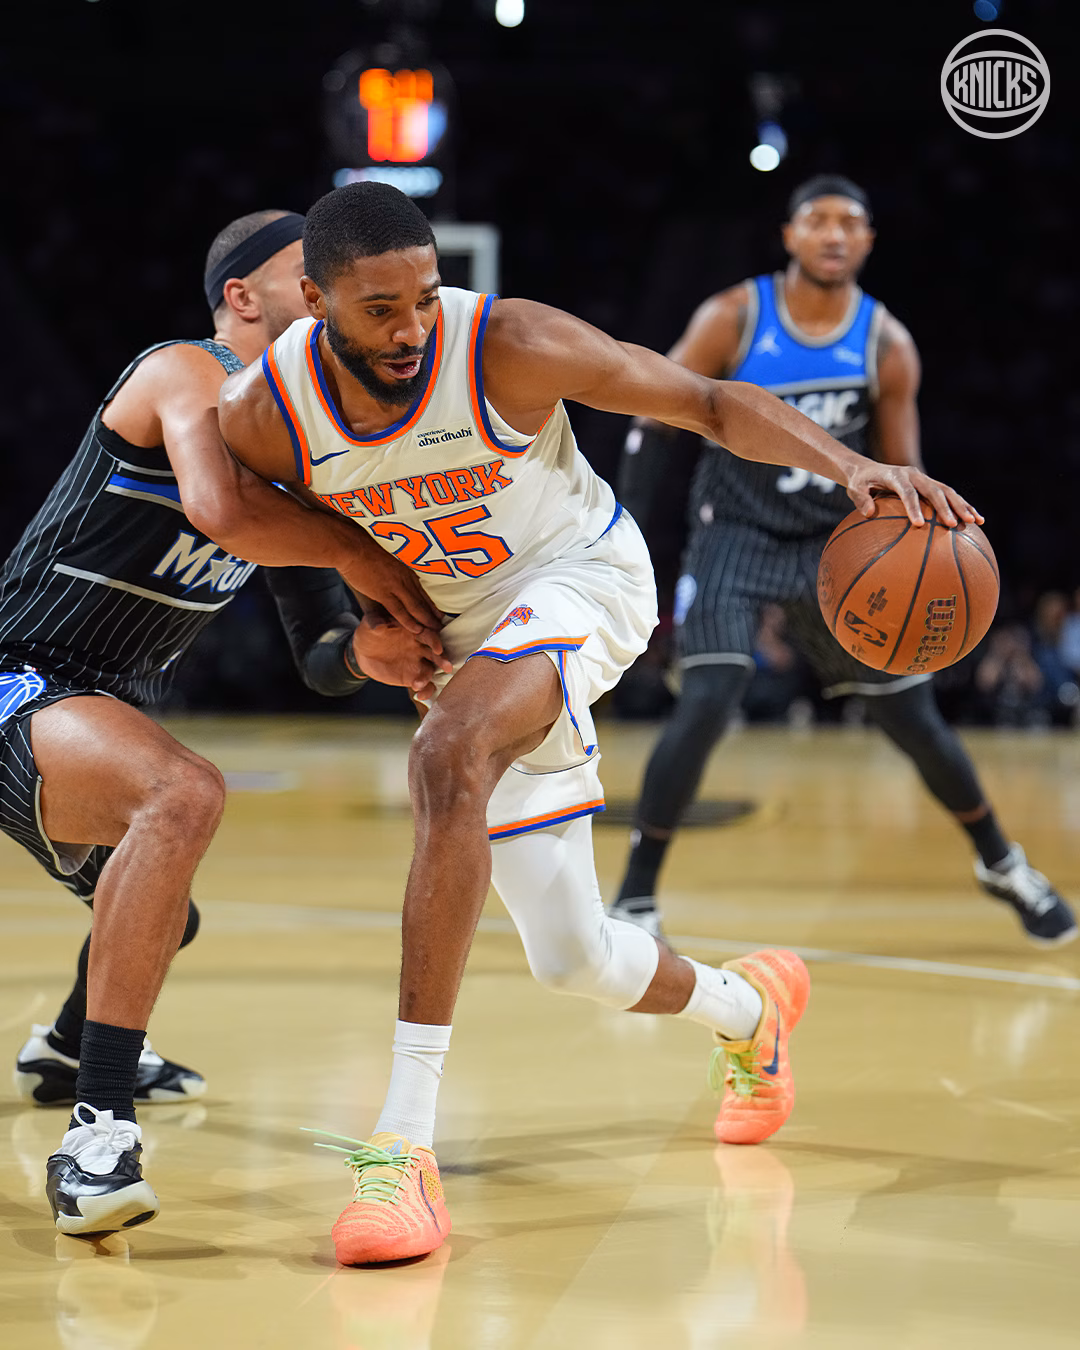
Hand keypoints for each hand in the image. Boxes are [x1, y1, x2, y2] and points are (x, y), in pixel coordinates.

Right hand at [339, 528, 446, 651]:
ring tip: (435, 632)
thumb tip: (394, 572)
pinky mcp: (384, 592)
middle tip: (442, 627)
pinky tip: (417, 630)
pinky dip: (409, 622)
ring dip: (426, 621)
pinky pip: (400, 611)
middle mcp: (404, 577)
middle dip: (433, 615)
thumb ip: (392, 568)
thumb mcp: (384, 556)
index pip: (422, 590)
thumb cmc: (362, 547)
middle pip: (423, 600)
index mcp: (405, 568)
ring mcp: (395, 585)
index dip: (431, 604)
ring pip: (416, 607)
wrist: (351, 546)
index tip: (439, 614)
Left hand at [350, 610, 453, 700]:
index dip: (434, 640)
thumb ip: (376, 623)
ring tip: (418, 684)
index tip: (438, 648)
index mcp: (414, 630)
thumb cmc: (369, 632)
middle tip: (447, 667)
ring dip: (429, 677)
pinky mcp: (413, 677)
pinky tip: (421, 696)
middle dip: (442, 659)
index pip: (428, 633)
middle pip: (436, 653)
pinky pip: (426, 684)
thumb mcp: (370, 624)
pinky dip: (426, 690)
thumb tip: (380, 625)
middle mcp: (420, 646)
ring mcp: (418, 662)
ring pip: (432, 669)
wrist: (364, 651)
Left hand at [845, 463, 982, 527]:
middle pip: (934, 490)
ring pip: (948, 491)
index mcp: (897, 475)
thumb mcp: (855, 488)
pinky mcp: (931, 485)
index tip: (920, 525)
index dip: (914, 508)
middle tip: (954, 524)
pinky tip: (975, 520)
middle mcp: (915, 475)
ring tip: (975, 522)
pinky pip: (949, 495)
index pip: (907, 492)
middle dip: (946, 507)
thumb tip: (869, 513)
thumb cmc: (861, 482)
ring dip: (962, 506)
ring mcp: (925, 479)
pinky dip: (963, 506)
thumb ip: (860, 499)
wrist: (869, 469)